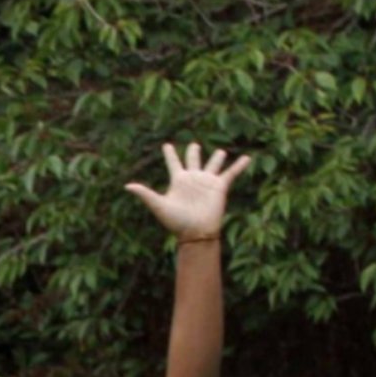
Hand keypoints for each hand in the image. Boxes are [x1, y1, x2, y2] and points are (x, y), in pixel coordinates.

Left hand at [124, 141, 250, 240]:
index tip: (166, 145)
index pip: (173, 163)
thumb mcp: (159, 205)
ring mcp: (207, 182)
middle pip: (193, 160)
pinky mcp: (220, 186)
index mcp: (178, 181)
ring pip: (213, 164)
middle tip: (194, 145)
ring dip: (217, 158)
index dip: (170, 154)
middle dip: (193, 152)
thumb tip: (127, 186)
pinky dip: (239, 165)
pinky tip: (247, 157)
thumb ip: (145, 194)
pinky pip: (231, 173)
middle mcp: (193, 179)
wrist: (195, 232)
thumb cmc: (176, 221)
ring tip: (221, 151)